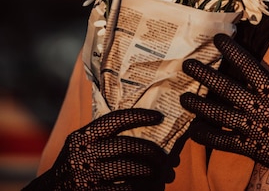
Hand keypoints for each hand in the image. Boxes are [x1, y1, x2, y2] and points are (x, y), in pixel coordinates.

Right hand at [24, 108, 173, 190]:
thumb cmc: (72, 167)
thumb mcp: (78, 147)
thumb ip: (100, 136)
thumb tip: (138, 125)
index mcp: (82, 137)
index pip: (115, 120)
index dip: (139, 116)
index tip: (158, 117)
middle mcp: (84, 154)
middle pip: (127, 146)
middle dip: (150, 151)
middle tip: (165, 157)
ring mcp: (87, 176)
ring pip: (129, 169)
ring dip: (150, 172)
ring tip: (161, 174)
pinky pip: (125, 189)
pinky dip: (141, 188)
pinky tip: (150, 188)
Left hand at [181, 34, 268, 190]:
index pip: (247, 65)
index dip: (231, 51)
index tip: (218, 39)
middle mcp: (259, 108)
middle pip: (226, 88)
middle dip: (206, 75)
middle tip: (188, 64)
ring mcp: (253, 129)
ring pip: (220, 114)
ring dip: (200, 105)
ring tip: (183, 97)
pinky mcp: (251, 148)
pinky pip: (224, 142)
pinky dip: (208, 136)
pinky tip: (194, 130)